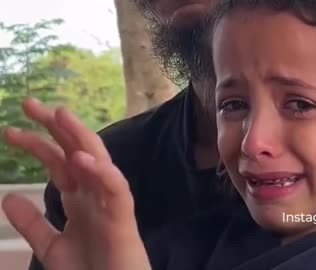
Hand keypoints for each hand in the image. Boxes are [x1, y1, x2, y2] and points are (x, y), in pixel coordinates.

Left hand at [1, 98, 150, 269]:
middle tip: (30, 103)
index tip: (12, 130)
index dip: (37, 144)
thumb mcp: (51, 247)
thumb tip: (9, 197)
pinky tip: (81, 158)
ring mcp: (109, 202)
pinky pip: (115, 189)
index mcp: (79, 198)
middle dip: (56, 126)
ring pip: (99, 161)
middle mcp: (94, 193)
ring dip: (81, 137)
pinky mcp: (122, 216)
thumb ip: (33, 223)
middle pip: (77, 151)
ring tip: (60, 115)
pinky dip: (101, 172)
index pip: (58, 162)